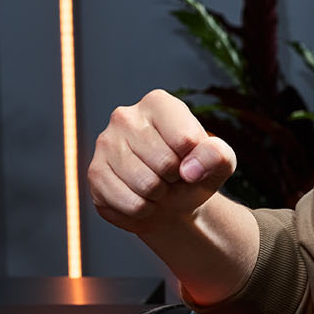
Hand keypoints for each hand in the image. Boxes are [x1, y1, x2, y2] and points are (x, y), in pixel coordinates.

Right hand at [88, 90, 237, 235]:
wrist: (169, 202)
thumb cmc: (194, 174)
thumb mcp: (219, 162)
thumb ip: (217, 156)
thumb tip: (190, 169)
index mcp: (158, 103)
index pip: (185, 140)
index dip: (194, 161)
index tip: (189, 160)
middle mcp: (126, 116)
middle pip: (164, 163)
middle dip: (175, 180)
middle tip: (170, 178)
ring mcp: (105, 143)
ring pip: (145, 185)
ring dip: (159, 196)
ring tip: (156, 187)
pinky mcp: (94, 172)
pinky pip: (130, 203)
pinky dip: (143, 210)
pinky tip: (141, 198)